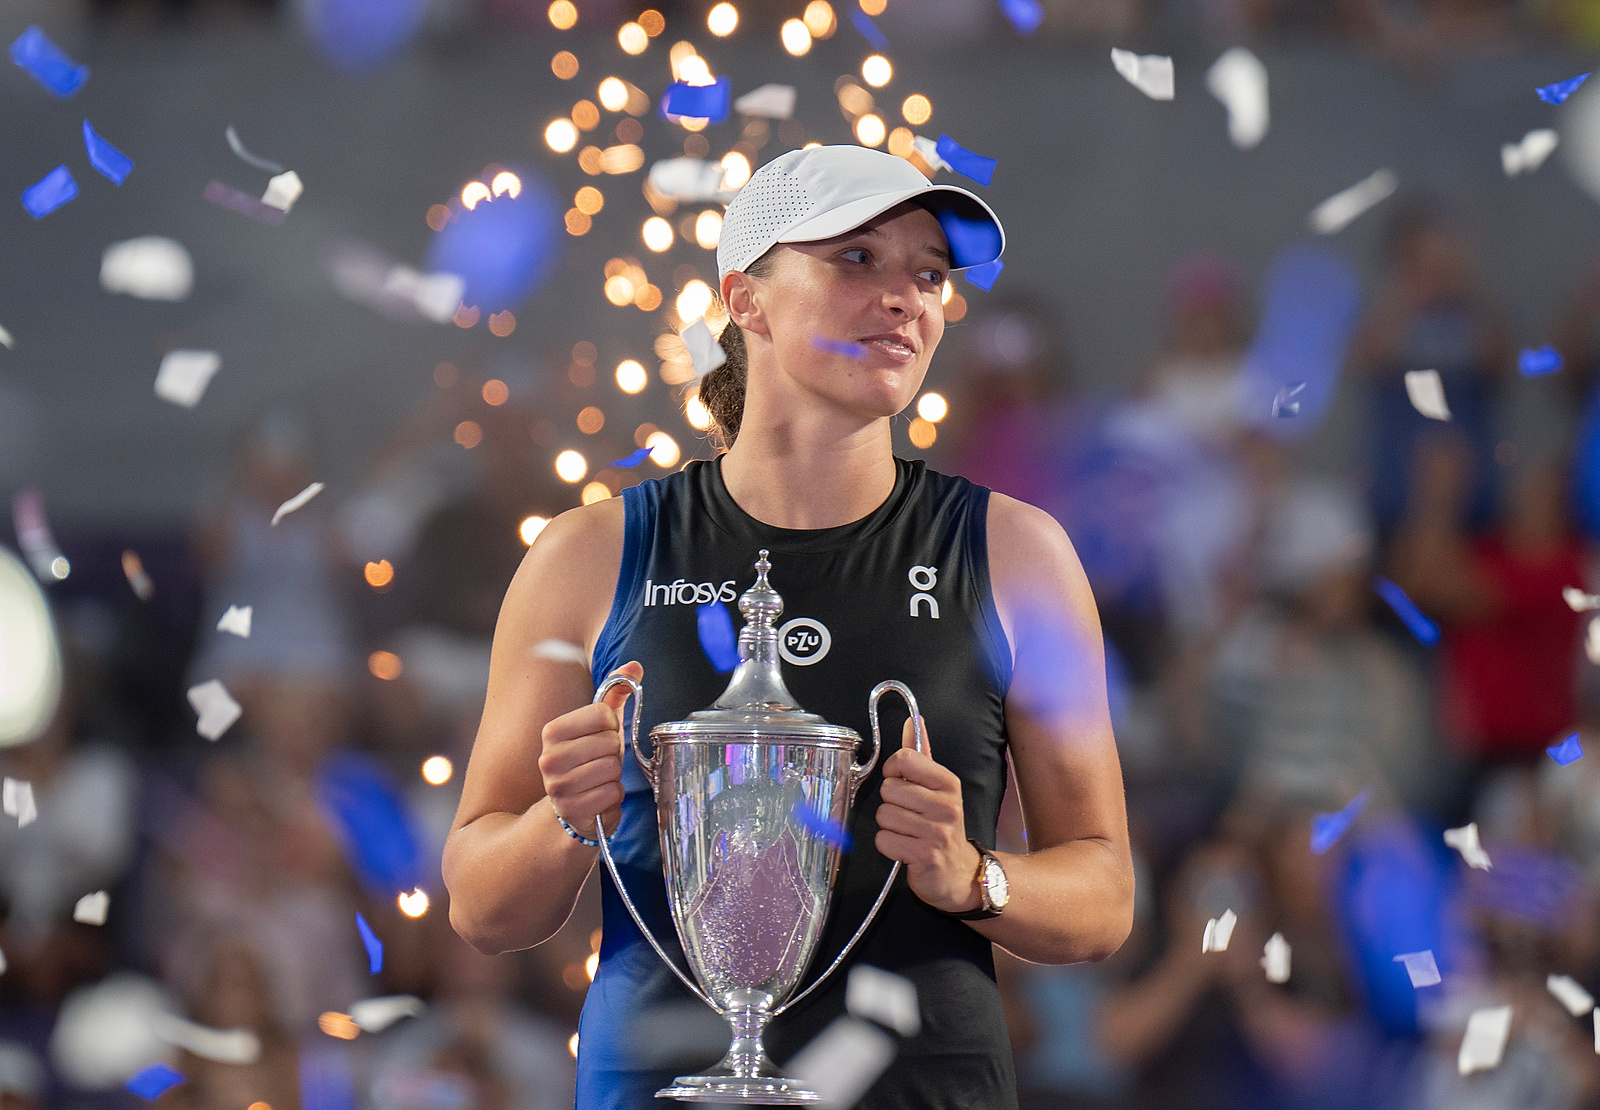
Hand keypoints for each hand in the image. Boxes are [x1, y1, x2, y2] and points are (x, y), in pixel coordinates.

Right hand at [538, 661, 641, 841]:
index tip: (602, 736)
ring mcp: (558, 786)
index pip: (603, 714)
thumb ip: (616, 693)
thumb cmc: (590, 760)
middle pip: (610, 742)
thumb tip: (635, 666)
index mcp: (553, 731)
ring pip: (612, 768)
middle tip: (602, 761)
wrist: (574, 806)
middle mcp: (549, 758)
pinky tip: (600, 796)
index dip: (612, 726)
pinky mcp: (572, 810)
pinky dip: (614, 796)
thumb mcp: (601, 726)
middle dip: (614, 753)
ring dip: (614, 775)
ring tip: (600, 778)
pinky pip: (612, 793)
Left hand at [874, 716, 982, 913]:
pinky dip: (889, 846)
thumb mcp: (937, 787)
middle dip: (891, 804)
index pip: (903, 759)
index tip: (902, 783)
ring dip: (890, 827)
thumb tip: (912, 722)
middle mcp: (946, 806)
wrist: (959, 872)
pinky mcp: (925, 856)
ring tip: (909, 833)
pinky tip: (906, 848)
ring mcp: (937, 833)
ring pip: (884, 816)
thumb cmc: (942, 825)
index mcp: (948, 783)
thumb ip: (921, 755)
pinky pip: (884, 840)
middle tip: (909, 815)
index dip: (893, 772)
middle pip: (888, 789)